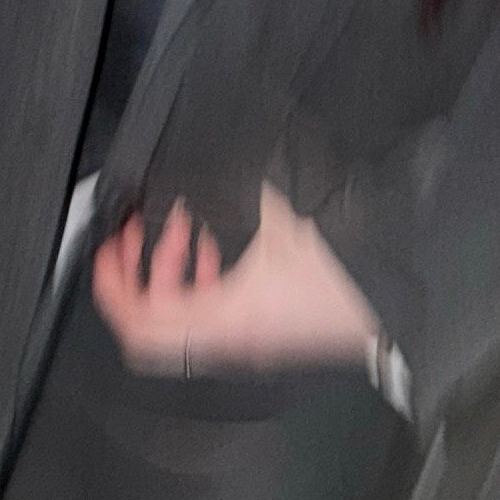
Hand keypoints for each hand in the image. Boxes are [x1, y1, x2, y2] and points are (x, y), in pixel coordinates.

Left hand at [90, 185, 382, 372]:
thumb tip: (222, 156)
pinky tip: (213, 247)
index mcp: (224, 320)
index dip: (112, 287)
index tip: (108, 247)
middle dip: (133, 278)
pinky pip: (205, 316)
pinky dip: (195, 283)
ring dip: (167, 275)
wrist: (391, 315)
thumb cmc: (348, 281)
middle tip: (134, 236)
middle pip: (148, 330)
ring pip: (176, 322)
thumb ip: (245, 188)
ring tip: (178, 232)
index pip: (141, 324)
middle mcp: (225, 341)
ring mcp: (241, 343)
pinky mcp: (258, 335)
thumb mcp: (288, 221)